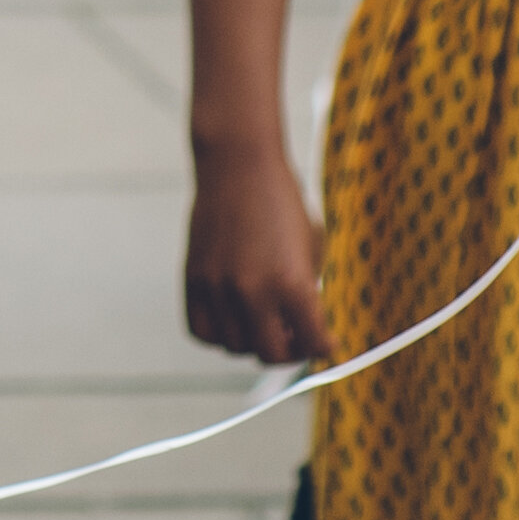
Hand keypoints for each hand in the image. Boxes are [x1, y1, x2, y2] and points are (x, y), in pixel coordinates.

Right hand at [181, 134, 330, 364]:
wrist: (238, 164)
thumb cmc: (282, 203)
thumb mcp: (312, 248)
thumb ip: (308, 294)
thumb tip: (301, 330)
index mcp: (292, 283)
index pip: (313, 344)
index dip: (324, 347)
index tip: (325, 342)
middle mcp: (253, 291)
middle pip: (272, 355)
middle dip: (289, 351)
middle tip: (294, 336)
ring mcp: (218, 287)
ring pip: (235, 347)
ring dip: (252, 342)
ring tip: (263, 321)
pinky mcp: (193, 279)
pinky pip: (202, 331)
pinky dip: (218, 334)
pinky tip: (233, 317)